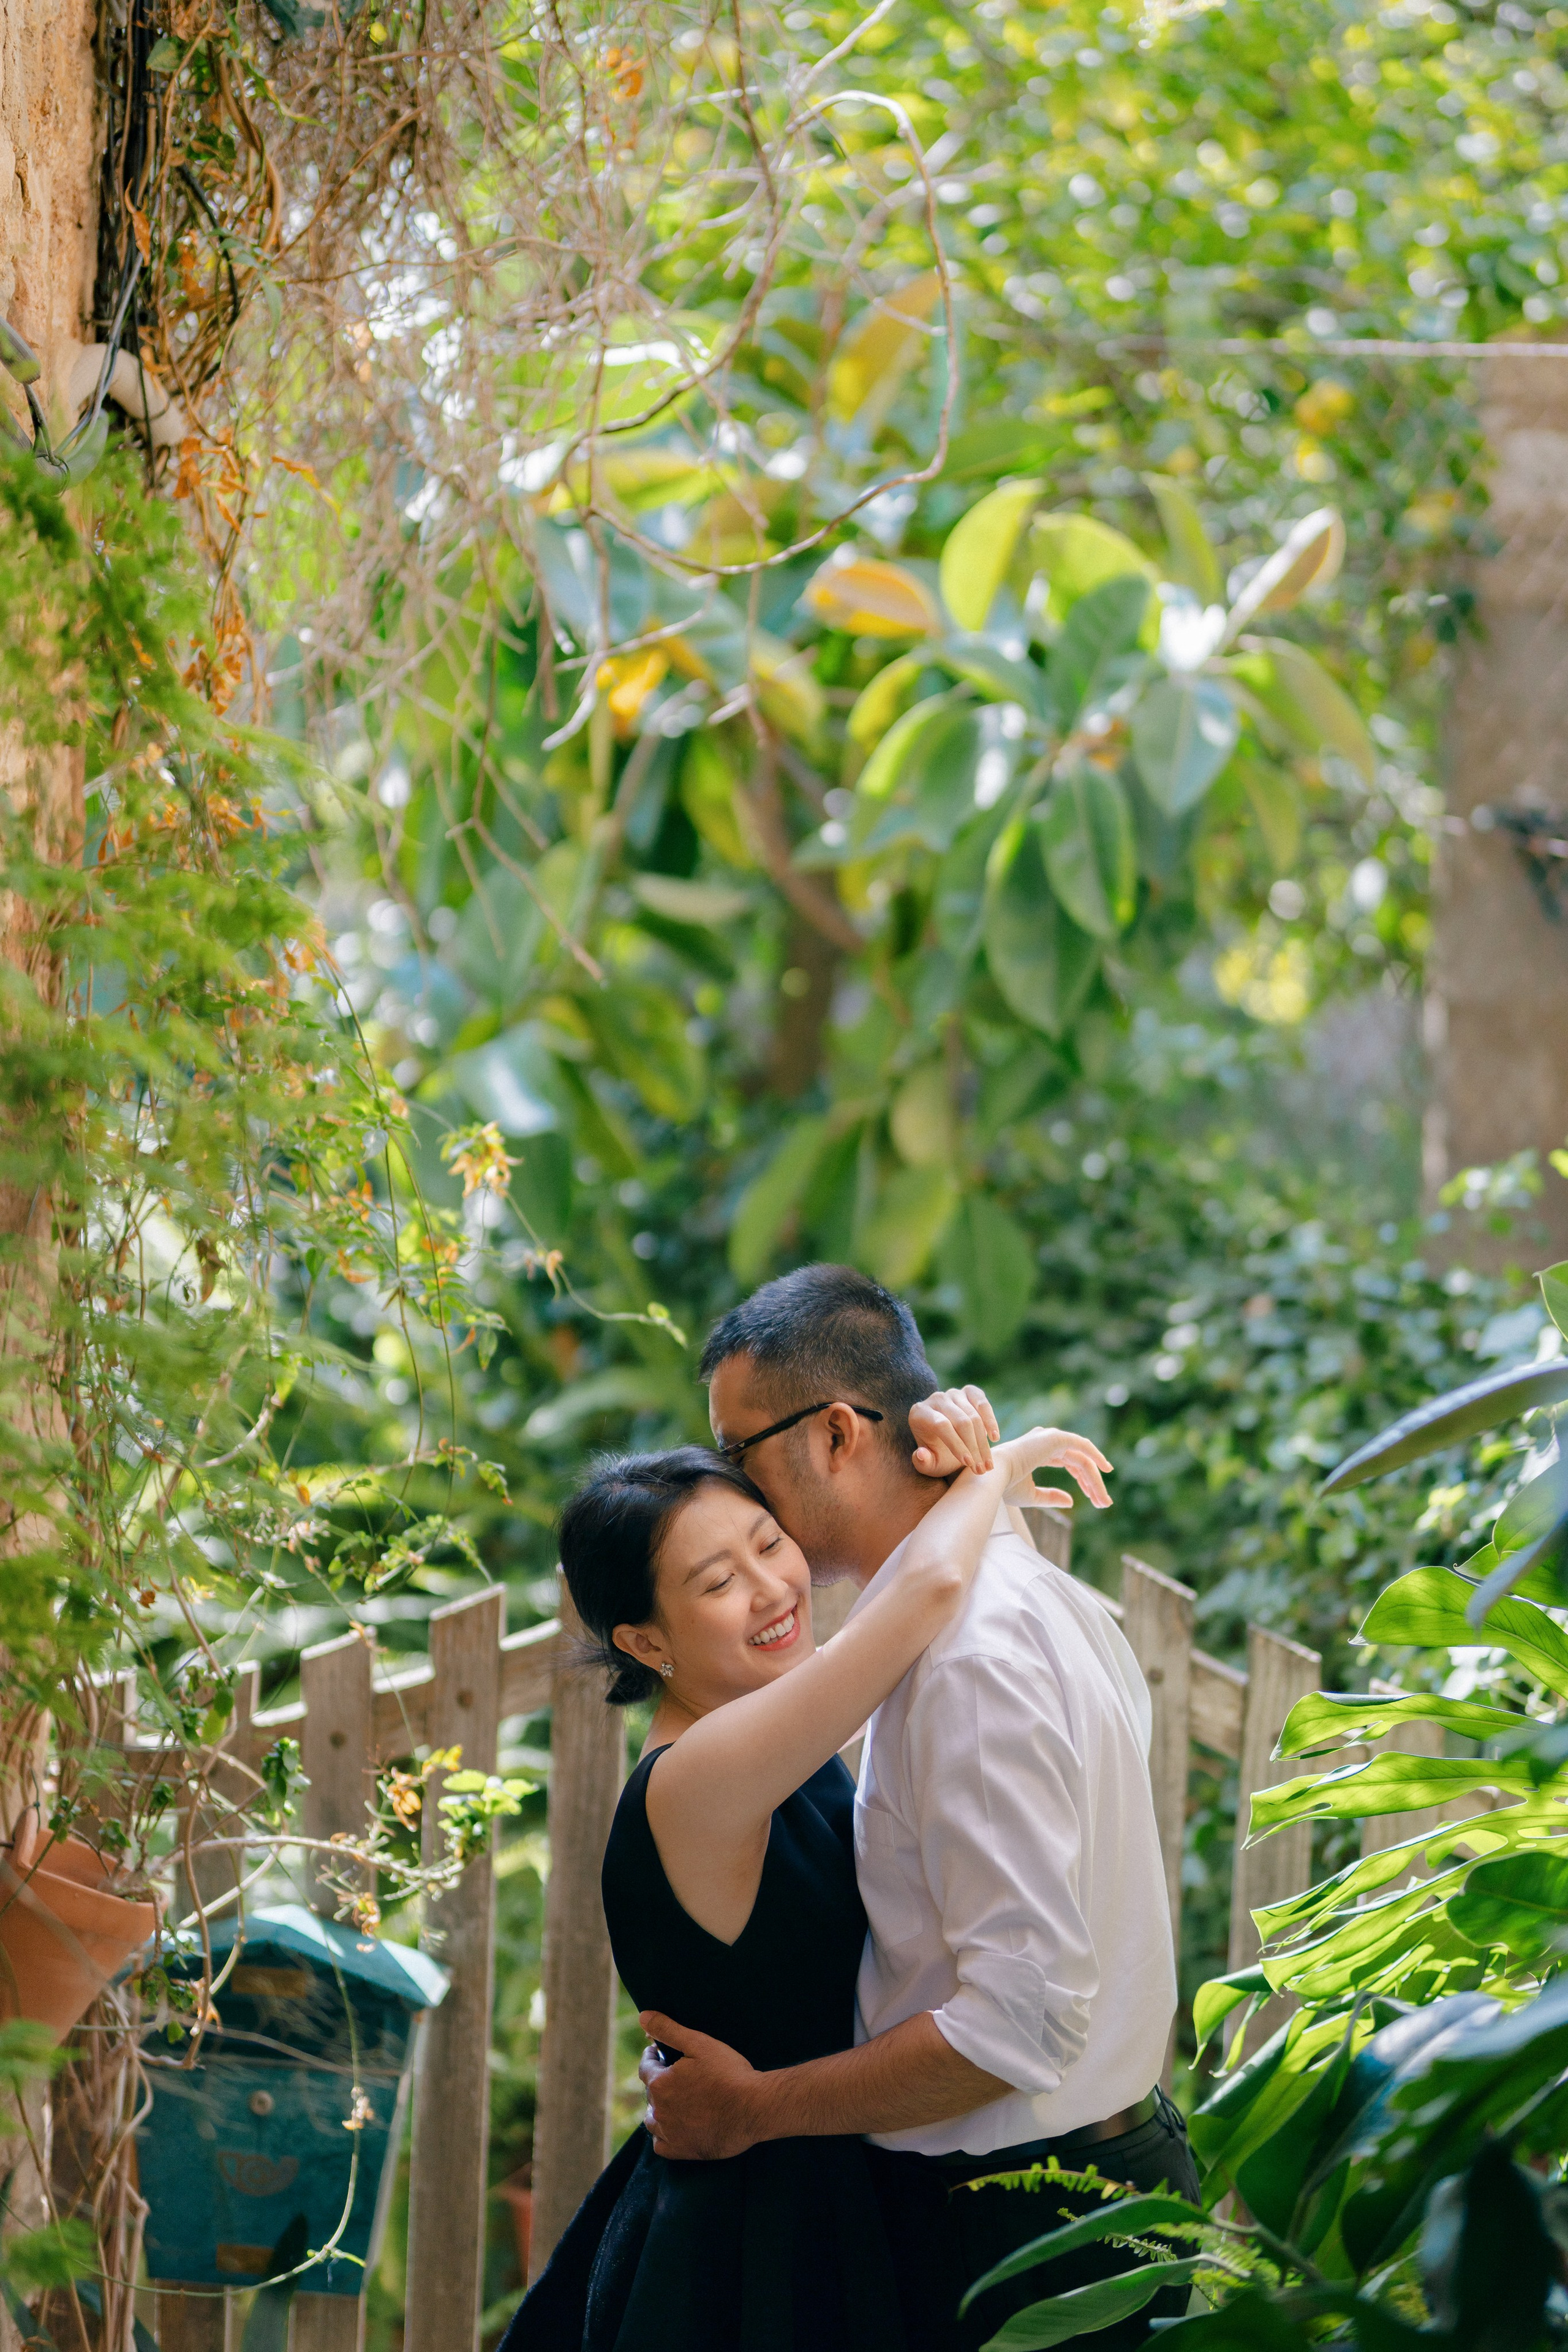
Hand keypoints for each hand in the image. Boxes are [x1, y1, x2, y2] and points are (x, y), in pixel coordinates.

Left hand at [638, 2011, 765, 2159]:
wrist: (754, 2108)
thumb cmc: (728, 2073)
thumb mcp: (698, 2043)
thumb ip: (668, 2030)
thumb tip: (642, 2017)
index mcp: (661, 2083)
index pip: (646, 2068)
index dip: (652, 2058)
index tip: (658, 2053)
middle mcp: (660, 2110)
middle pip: (651, 2093)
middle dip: (658, 2081)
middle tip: (674, 2074)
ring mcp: (671, 2133)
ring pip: (652, 2121)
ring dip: (658, 2109)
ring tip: (671, 2100)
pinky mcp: (684, 2150)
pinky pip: (661, 2145)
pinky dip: (663, 2136)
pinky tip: (674, 2127)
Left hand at [909, 1385, 999, 1476]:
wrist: (950, 1442)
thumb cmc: (937, 1454)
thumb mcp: (929, 1464)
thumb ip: (922, 1463)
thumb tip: (921, 1454)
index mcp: (920, 1413)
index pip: (942, 1425)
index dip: (957, 1444)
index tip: (968, 1463)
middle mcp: (936, 1399)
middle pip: (960, 1421)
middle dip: (973, 1447)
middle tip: (981, 1469)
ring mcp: (953, 1393)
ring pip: (974, 1416)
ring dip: (983, 1443)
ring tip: (988, 1464)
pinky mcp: (969, 1392)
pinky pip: (983, 1404)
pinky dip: (991, 1421)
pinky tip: (995, 1438)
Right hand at [993, 1426, 1114, 1511]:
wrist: (993, 1477)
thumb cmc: (1004, 1487)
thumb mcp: (1031, 1495)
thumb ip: (1051, 1497)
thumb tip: (1071, 1501)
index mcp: (1038, 1452)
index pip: (1069, 1463)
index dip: (1084, 1481)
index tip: (1096, 1499)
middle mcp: (1045, 1442)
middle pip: (1079, 1462)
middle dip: (1093, 1484)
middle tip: (1104, 1503)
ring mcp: (1050, 1438)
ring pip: (1083, 1459)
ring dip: (1095, 1480)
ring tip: (1104, 1500)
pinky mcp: (1054, 1438)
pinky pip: (1082, 1445)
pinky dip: (1096, 1456)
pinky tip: (1106, 1470)